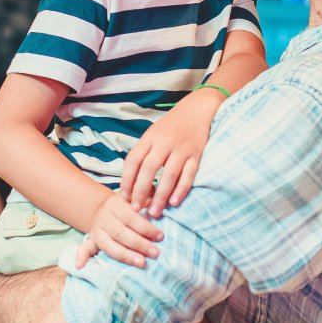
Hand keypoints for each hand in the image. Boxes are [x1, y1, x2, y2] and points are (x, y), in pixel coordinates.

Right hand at [76, 192, 163, 268]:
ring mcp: (97, 230)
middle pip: (121, 233)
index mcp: (116, 204)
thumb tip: (157, 206)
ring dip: (124, 255)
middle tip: (155, 252)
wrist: (106, 208)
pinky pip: (84, 248)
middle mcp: (104, 217)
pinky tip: (79, 265)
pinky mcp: (92, 240)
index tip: (160, 236)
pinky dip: (81, 256)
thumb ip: (147, 198)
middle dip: (139, 244)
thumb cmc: (129, 204)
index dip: (146, 227)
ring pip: (108, 244)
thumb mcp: (136, 197)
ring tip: (141, 263)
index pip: (131, 217)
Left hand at [120, 89, 222, 215]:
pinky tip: (174, 202)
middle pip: (149, 169)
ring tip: (154, 212)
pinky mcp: (196, 154)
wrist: (196, 110)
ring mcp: (181, 148)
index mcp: (150, 138)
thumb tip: (131, 184)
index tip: (124, 197)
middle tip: (137, 209)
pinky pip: (189, 174)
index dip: (127, 180)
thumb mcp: (152, 135)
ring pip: (169, 174)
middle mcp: (164, 142)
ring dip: (161, 195)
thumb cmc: (170, 127)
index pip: (133, 160)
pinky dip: (181, 189)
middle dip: (141, 191)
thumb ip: (143, 155)